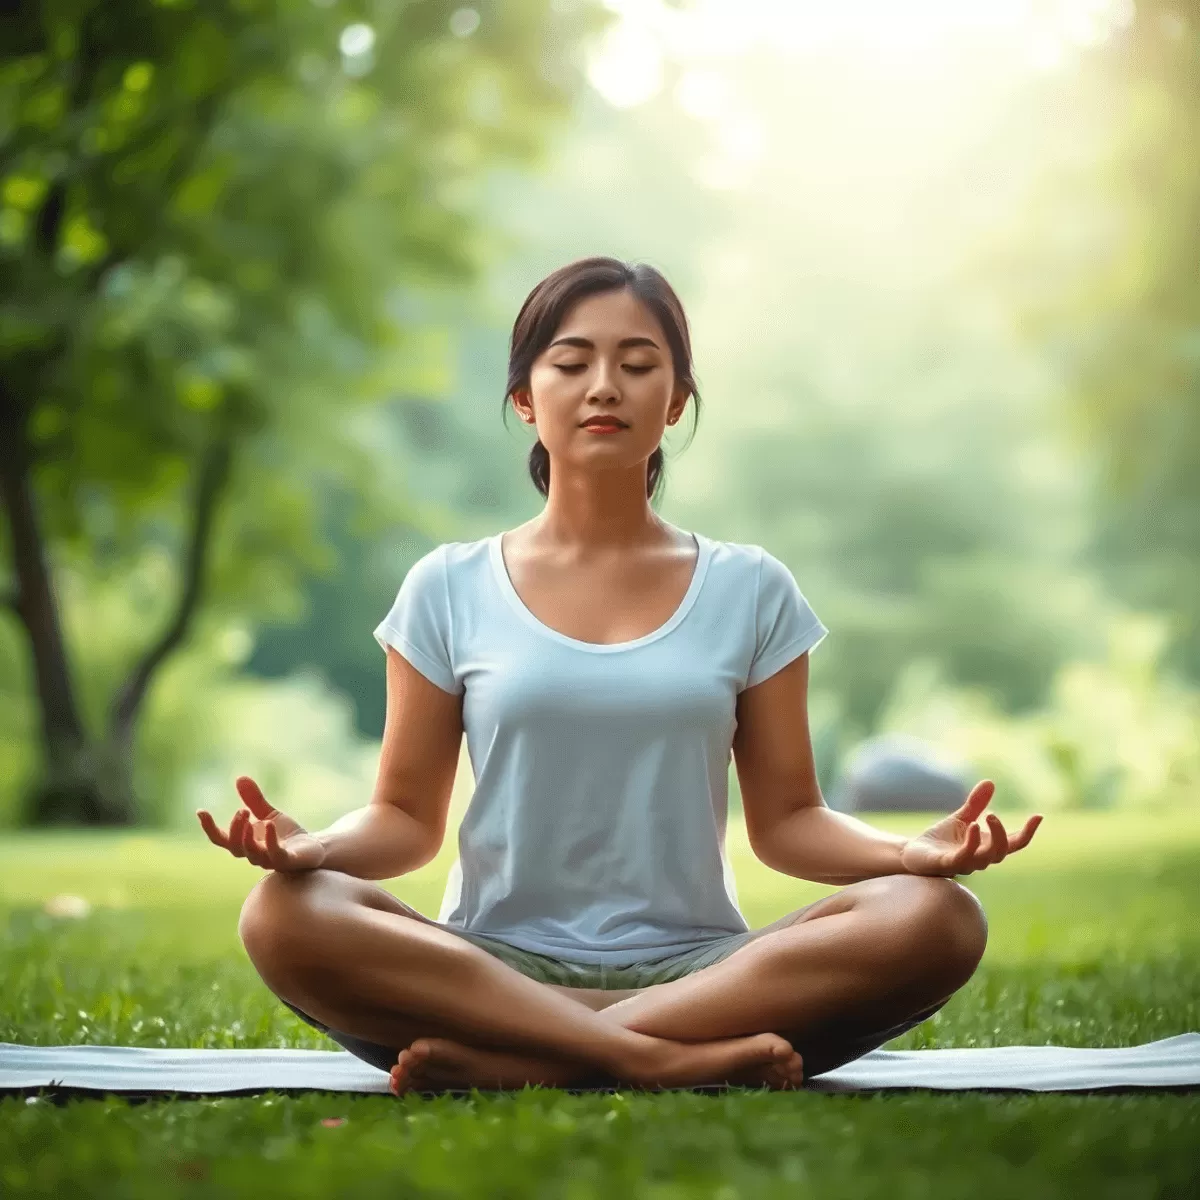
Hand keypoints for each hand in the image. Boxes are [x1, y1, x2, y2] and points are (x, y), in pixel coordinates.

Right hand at [196, 776, 326, 872]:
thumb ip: (254, 800)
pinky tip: (269, 824)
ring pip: (252, 853)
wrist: (312, 849)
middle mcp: (254, 855)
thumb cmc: (286, 835)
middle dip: (235, 828)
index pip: (221, 840)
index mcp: (245, 843)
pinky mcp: (287, 860)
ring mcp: (270, 860)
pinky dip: (270, 840)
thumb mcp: (269, 813)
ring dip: (246, 835)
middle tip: (241, 810)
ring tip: (248, 814)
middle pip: (235, 847)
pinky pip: (276, 854)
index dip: (209, 827)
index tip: (200, 811)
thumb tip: (240, 777)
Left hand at [900, 780, 1041, 877]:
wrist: (914, 854)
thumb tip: (990, 782)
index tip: (1038, 816)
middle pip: (1001, 852)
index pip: (1014, 844)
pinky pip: (963, 857)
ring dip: (991, 838)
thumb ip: (976, 804)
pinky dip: (971, 843)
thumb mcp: (961, 818)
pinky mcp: (947, 865)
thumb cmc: (941, 840)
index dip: (1027, 832)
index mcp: (986, 847)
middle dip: (1002, 834)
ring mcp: (964, 864)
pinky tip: (972, 826)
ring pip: (986, 858)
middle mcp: (979, 858)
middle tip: (994, 814)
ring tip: (987, 816)